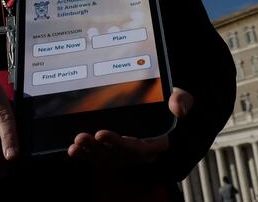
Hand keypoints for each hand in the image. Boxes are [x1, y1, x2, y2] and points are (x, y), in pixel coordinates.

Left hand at [67, 87, 193, 166]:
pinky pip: (101, 158)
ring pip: (108, 159)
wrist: (168, 109)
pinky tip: (73, 151)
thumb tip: (178, 107)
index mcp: (159, 142)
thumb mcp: (183, 97)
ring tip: (76, 144)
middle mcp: (143, 152)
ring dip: (90, 153)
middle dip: (99, 148)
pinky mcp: (117, 151)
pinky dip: (87, 156)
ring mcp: (129, 153)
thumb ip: (183, 100)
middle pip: (119, 156)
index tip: (102, 134)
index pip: (140, 148)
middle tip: (81, 137)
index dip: (120, 144)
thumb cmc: (173, 103)